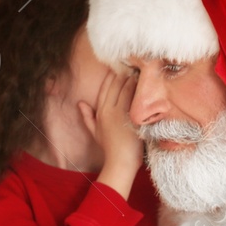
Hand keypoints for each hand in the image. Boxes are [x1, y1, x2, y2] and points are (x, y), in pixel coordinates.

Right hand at [79, 69, 142, 196]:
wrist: (121, 162)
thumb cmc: (109, 148)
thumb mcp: (95, 132)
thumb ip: (87, 117)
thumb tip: (80, 103)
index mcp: (101, 111)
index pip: (105, 88)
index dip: (112, 76)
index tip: (119, 67)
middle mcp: (110, 110)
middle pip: (116, 85)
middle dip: (124, 73)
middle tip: (132, 63)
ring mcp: (121, 113)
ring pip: (127, 88)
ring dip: (133, 77)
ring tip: (139, 68)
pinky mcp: (132, 117)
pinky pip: (136, 98)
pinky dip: (139, 88)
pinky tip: (144, 81)